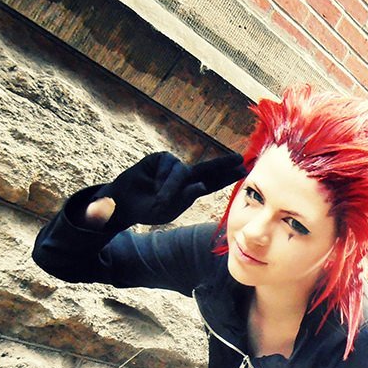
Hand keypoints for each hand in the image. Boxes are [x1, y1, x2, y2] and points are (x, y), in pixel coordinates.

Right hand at [91, 151, 244, 230]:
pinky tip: (153, 184)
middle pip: (208, 168)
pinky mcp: (160, 158)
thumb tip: (201, 186)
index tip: (243, 170)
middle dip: (223, 163)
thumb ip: (185, 199)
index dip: (227, 177)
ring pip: (181, 171)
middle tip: (239, 159)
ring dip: (172, 186)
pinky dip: (162, 176)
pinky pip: (167, 164)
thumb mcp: (168, 209)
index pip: (213, 183)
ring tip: (161, 199)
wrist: (124, 203)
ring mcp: (173, 166)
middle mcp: (185, 176)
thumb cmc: (148, 209)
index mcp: (191, 190)